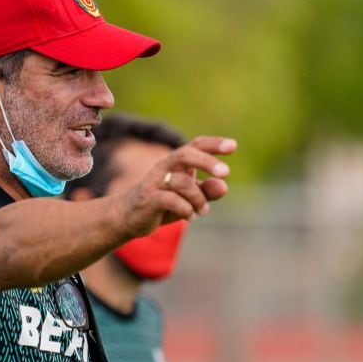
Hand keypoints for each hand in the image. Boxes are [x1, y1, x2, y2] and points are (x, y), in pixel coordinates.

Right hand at [118, 136, 235, 236]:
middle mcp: (165, 167)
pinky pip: (170, 200)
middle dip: (206, 161)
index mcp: (177, 163)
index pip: (196, 145)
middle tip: (226, 172)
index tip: (233, 146)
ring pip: (182, 182)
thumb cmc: (163, 204)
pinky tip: (189, 216)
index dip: (214, 144)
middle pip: (185, 154)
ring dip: (198, 198)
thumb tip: (224, 186)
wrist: (129, 217)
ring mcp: (155, 182)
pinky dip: (185, 209)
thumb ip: (207, 191)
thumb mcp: (190, 198)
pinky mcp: (148, 199)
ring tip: (203, 211)